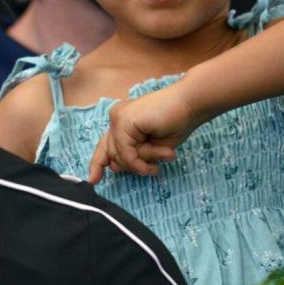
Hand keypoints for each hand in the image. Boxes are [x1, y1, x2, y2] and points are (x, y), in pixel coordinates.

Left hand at [87, 85, 201, 182]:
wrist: (190, 104)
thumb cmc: (177, 123)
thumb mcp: (152, 147)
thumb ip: (133, 155)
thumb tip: (115, 167)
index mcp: (123, 122)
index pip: (105, 145)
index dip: (98, 163)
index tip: (93, 180)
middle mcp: (117, 118)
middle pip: (112, 154)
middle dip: (134, 165)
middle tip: (153, 168)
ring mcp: (118, 117)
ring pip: (119, 155)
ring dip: (142, 162)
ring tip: (165, 155)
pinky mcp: (123, 120)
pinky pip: (125, 153)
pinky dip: (139, 162)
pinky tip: (152, 163)